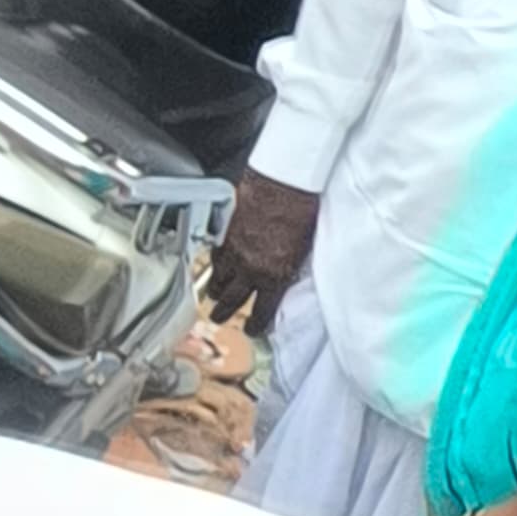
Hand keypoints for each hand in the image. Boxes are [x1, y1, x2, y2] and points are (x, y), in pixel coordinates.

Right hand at [205, 170, 318, 321]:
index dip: (258, 325)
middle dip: (224, 312)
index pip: (263, 312)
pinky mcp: (223, 235)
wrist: (283, 185)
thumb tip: (287, 273)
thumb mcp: (304, 249)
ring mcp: (234, 253)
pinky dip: (212, 264)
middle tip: (219, 317)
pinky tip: (212, 265)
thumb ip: (291, 267)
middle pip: (232, 300)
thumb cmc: (302, 212)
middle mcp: (251, 269)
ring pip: (216, 280)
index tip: (255, 330)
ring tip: (212, 295)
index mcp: (275, 276)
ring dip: (214, 289)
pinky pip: (214, 257)